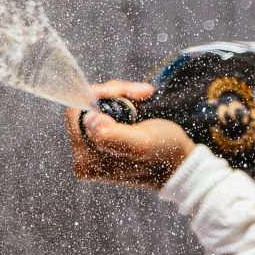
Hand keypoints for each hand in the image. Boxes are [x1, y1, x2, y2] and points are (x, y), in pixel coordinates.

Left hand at [69, 80, 195, 187]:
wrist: (178, 161)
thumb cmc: (163, 154)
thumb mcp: (142, 144)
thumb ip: (113, 136)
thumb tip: (89, 120)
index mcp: (86, 160)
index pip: (76, 112)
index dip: (100, 96)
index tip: (126, 93)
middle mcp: (83, 156)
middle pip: (86, 107)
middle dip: (115, 94)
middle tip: (140, 94)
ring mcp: (91, 148)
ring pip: (97, 104)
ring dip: (122, 94)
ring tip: (144, 96)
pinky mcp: (101, 138)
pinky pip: (105, 108)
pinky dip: (124, 100)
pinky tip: (141, 100)